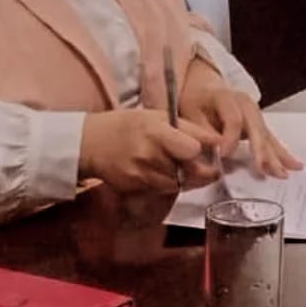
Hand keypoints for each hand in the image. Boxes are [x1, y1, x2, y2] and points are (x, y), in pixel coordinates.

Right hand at [78, 109, 217, 191]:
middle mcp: (149, 155)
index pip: (191, 148)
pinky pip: (162, 191)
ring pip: (178, 184)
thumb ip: (186, 128)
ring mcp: (140, 175)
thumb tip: (215, 140)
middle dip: (205, 171)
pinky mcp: (134, 188)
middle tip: (213, 169)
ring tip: (190, 169)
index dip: (205, 150)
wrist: (90, 143)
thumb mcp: (156, 115)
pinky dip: (171, 184)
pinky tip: (169, 174)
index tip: (215, 149)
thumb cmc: (126, 124)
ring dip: (188, 179)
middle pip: (188, 171)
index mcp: (155, 132)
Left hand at [181, 84, 303, 177]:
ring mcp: (255, 114)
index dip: (229, 137)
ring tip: (283, 173)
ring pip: (266, 135)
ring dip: (275, 156)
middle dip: (259, 149)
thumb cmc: (196, 102)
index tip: (223, 156)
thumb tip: (215, 151)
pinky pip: (271, 140)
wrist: (204, 88)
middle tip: (262, 169)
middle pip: (255, 127)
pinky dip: (281, 154)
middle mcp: (245, 104)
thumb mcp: (190, 113)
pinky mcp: (259, 125)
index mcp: (225, 97)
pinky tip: (294, 165)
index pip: (233, 118)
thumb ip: (202, 132)